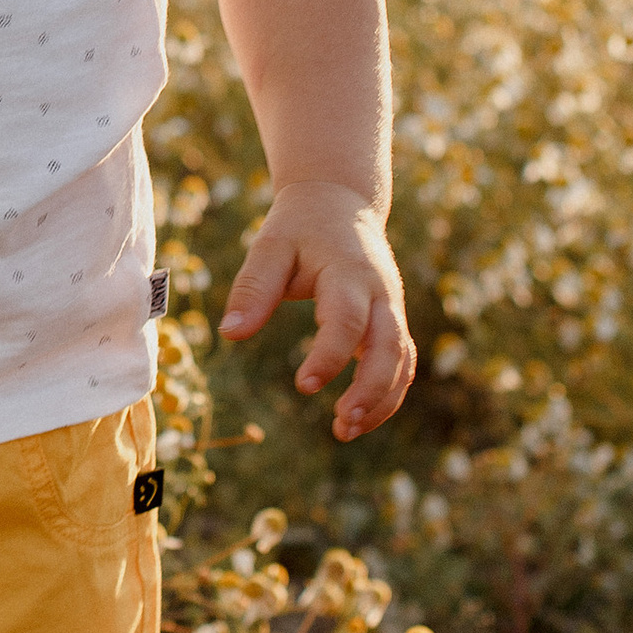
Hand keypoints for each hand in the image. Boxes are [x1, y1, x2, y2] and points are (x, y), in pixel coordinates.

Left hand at [216, 181, 415, 441]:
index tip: (304, 386)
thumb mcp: (269, 246)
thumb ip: (253, 288)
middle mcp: (379, 291)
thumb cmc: (298, 227)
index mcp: (348, 271)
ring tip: (345, 431)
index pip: (346, 319)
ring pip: (402, 359)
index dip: (329, 355)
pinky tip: (358, 418)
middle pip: (390, 345)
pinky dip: (387, 392)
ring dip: (382, 399)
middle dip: (372, 389)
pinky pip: (401, 361)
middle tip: (342, 423)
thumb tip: (230, 334)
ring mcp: (391, 307)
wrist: (339, 201)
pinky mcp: (392, 319)